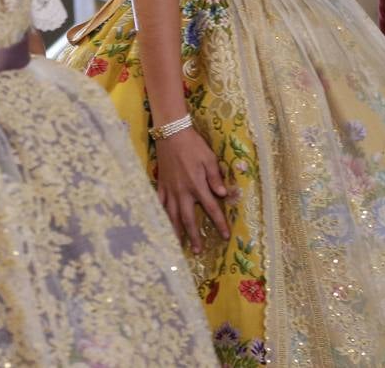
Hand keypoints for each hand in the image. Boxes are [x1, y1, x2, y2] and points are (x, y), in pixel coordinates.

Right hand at [155, 127, 229, 253]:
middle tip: (196, 250)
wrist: (171, 133)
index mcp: (197, 186)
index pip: (211, 209)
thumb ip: (215, 177)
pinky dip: (160, 215)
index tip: (225, 236)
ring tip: (177, 244)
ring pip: (172, 215)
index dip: (219, 223)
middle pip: (188, 219)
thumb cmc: (193, 145)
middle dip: (193, 236)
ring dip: (175, 231)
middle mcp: (183, 192)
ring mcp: (170, 190)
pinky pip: (160, 204)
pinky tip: (160, 223)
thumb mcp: (209, 158)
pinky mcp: (161, 185)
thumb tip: (222, 194)